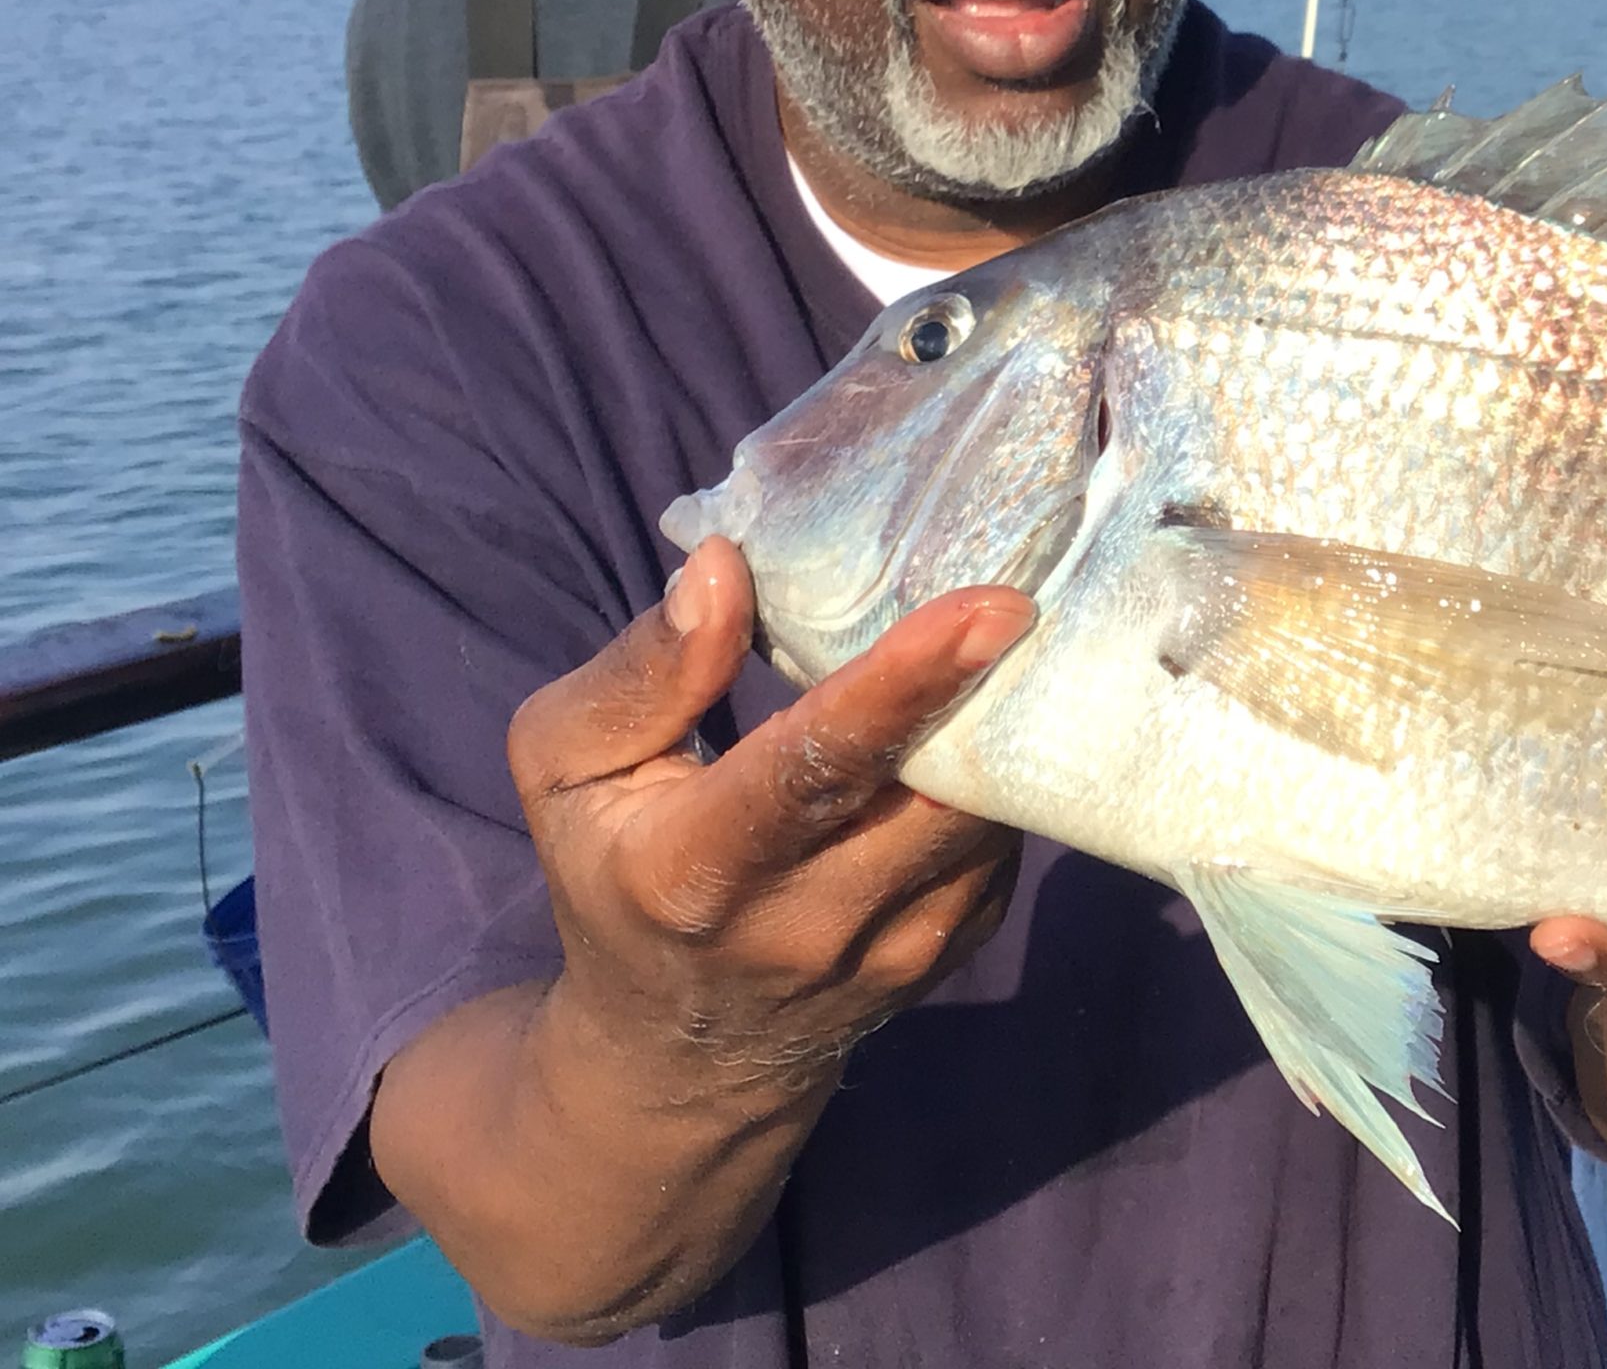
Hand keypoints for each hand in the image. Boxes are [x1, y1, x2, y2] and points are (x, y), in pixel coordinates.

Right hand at [506, 536, 1034, 1100]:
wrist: (682, 1056)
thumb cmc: (614, 876)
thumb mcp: (568, 769)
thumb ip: (642, 672)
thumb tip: (722, 567)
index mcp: (693, 870)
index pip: (814, 768)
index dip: (905, 683)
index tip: (989, 609)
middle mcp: (806, 925)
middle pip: (931, 795)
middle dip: (989, 693)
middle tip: (1022, 598)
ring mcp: (892, 955)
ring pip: (984, 819)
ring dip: (996, 731)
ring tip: (997, 650)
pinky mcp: (950, 958)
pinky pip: (998, 848)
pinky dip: (993, 783)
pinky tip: (966, 733)